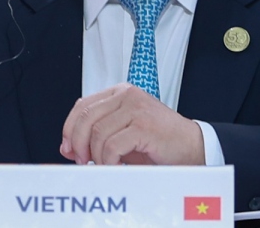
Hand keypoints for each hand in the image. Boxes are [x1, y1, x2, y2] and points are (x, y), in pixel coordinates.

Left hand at [60, 83, 204, 165]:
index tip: (68, 147)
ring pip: (97, 132)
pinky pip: (112, 145)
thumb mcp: (124, 132)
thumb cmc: (159, 141)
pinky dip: (109, 161)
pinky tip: (116, 166)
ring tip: (105, 165)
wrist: (191, 147)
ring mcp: (136, 108)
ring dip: (97, 156)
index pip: (83, 105)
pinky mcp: (144, 125)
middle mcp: (128, 95)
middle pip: (86, 117)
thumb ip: (99, 132)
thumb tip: (69, 146)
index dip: (70, 128)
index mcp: (121, 93)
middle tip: (83, 160)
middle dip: (78, 143)